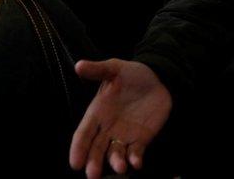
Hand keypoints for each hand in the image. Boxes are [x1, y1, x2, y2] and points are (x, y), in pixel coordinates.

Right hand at [69, 59, 171, 177]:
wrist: (158, 78)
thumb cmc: (132, 74)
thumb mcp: (115, 68)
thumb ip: (98, 70)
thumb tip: (78, 65)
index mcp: (97, 113)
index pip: (83, 134)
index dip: (78, 148)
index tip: (75, 163)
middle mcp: (107, 129)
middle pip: (96, 150)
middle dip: (94, 163)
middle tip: (92, 175)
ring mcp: (124, 136)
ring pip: (115, 154)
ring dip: (116, 163)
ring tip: (119, 168)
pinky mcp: (141, 139)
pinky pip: (136, 153)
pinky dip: (135, 159)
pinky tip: (136, 163)